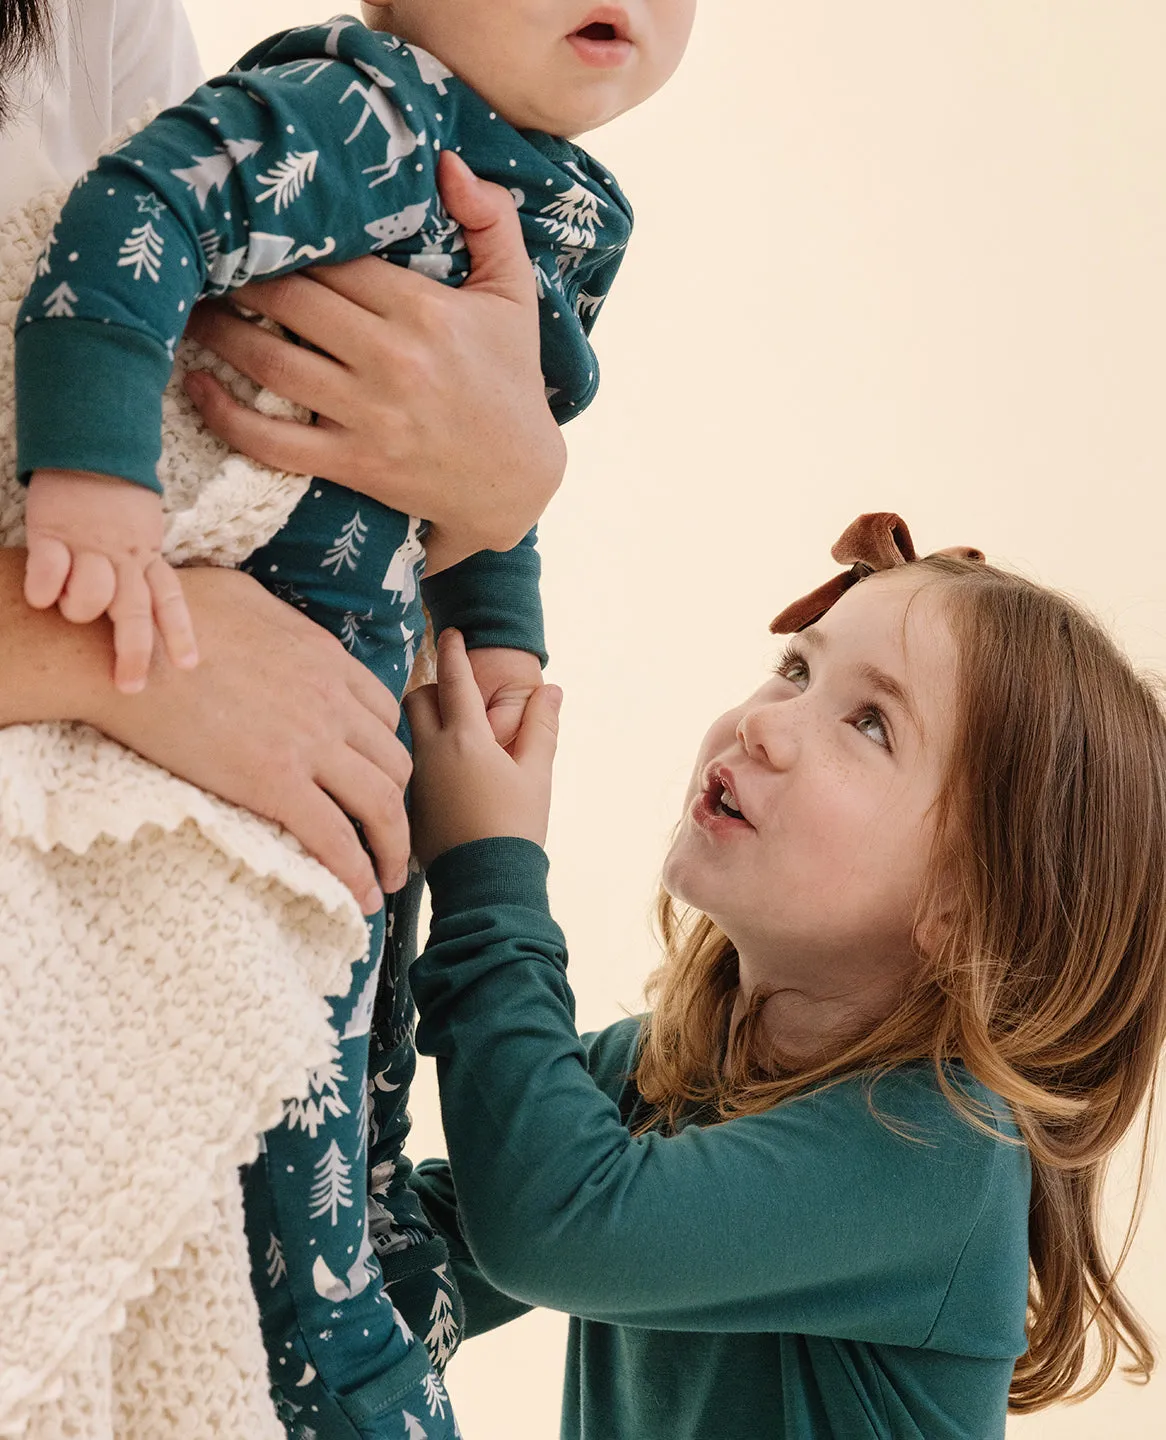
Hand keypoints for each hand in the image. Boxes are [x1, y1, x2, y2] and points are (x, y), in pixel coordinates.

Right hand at [25, 469, 197, 692]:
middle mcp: (123, 558)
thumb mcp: (140, 532)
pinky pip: (50, 570)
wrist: (90, 448)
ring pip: (93, 596)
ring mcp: (88, 547)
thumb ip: (141, 568)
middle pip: (134, 612)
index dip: (179, 633)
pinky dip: (44, 587)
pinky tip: (38, 596)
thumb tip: (139, 612)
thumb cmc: (115, 499)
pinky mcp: (52, 534)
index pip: (169, 600)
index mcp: (147, 557)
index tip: (188, 666)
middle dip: (133, 653)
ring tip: (64, 604)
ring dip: (80, 609)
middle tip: (130, 685)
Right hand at [82, 566, 411, 911]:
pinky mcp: (274, 784)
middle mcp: (331, 702)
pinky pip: (335, 838)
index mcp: (326, 659)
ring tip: (390, 877)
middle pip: (396, 763)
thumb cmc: (166, 618)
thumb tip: (283, 634)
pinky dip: (358, 873)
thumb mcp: (247, 598)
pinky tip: (363, 897)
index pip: (385, 714)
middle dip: (401, 803)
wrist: (121, 652)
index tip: (377, 779)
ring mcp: (308, 744)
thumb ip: (282, 624)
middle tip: (390, 834)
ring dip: (394, 846)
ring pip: (382, 804)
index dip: (386, 752)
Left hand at [184, 150, 563, 575]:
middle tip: (201, 262)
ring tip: (187, 312)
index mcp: (422, 310)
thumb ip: (492, 221)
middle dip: (237, 279)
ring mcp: (368, 415)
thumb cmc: (511, 383)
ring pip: (271, 364)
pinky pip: (272, 441)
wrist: (518, 481)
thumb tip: (447, 162)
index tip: (248, 227)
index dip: (284, 241)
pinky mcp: (354, 463)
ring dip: (219, 335)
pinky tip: (197, 387)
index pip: (333, 259)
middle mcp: (391, 359)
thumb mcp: (515, 296)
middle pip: (290, 303)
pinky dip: (226, 415)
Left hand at [404, 628, 561, 868]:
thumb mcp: (537, 774)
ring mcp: (414, 778)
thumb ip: (542, 726)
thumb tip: (552, 690)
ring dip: (425, 722)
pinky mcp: (409, 803)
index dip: (452, 650)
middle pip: (415, 699)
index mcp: (465, 737)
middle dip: (431, 687)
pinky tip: (444, 773)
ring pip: (408, 733)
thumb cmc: (515, 826)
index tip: (450, 632)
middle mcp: (430, 751)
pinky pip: (408, 765)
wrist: (485, 883)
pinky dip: (423, 755)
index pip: (453, 678)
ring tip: (450, 732)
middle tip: (453, 692)